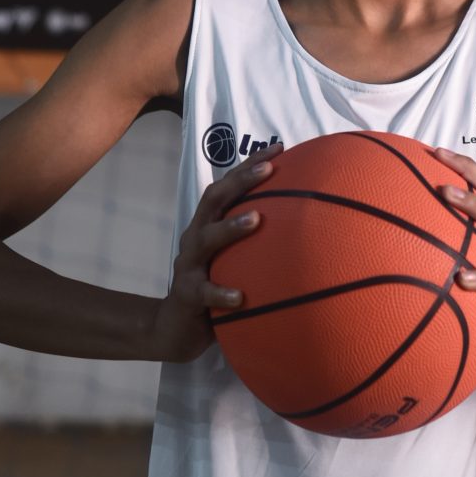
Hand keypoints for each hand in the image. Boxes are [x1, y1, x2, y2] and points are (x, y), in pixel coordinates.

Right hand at [149, 142, 282, 363]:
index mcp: (207, 226)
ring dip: (230, 228)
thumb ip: (254, 243)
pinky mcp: (187, 295)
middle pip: (214, 200)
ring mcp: (189, 266)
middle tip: (269, 169)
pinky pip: (204, 292)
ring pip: (205, 240)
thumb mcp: (232, 260)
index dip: (249, 166)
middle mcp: (196, 239)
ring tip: (256, 219)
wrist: (173, 328)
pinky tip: (240, 296)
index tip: (279, 148)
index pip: (227, 187)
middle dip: (241, 182)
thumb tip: (302, 227)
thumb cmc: (213, 288)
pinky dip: (221, 292)